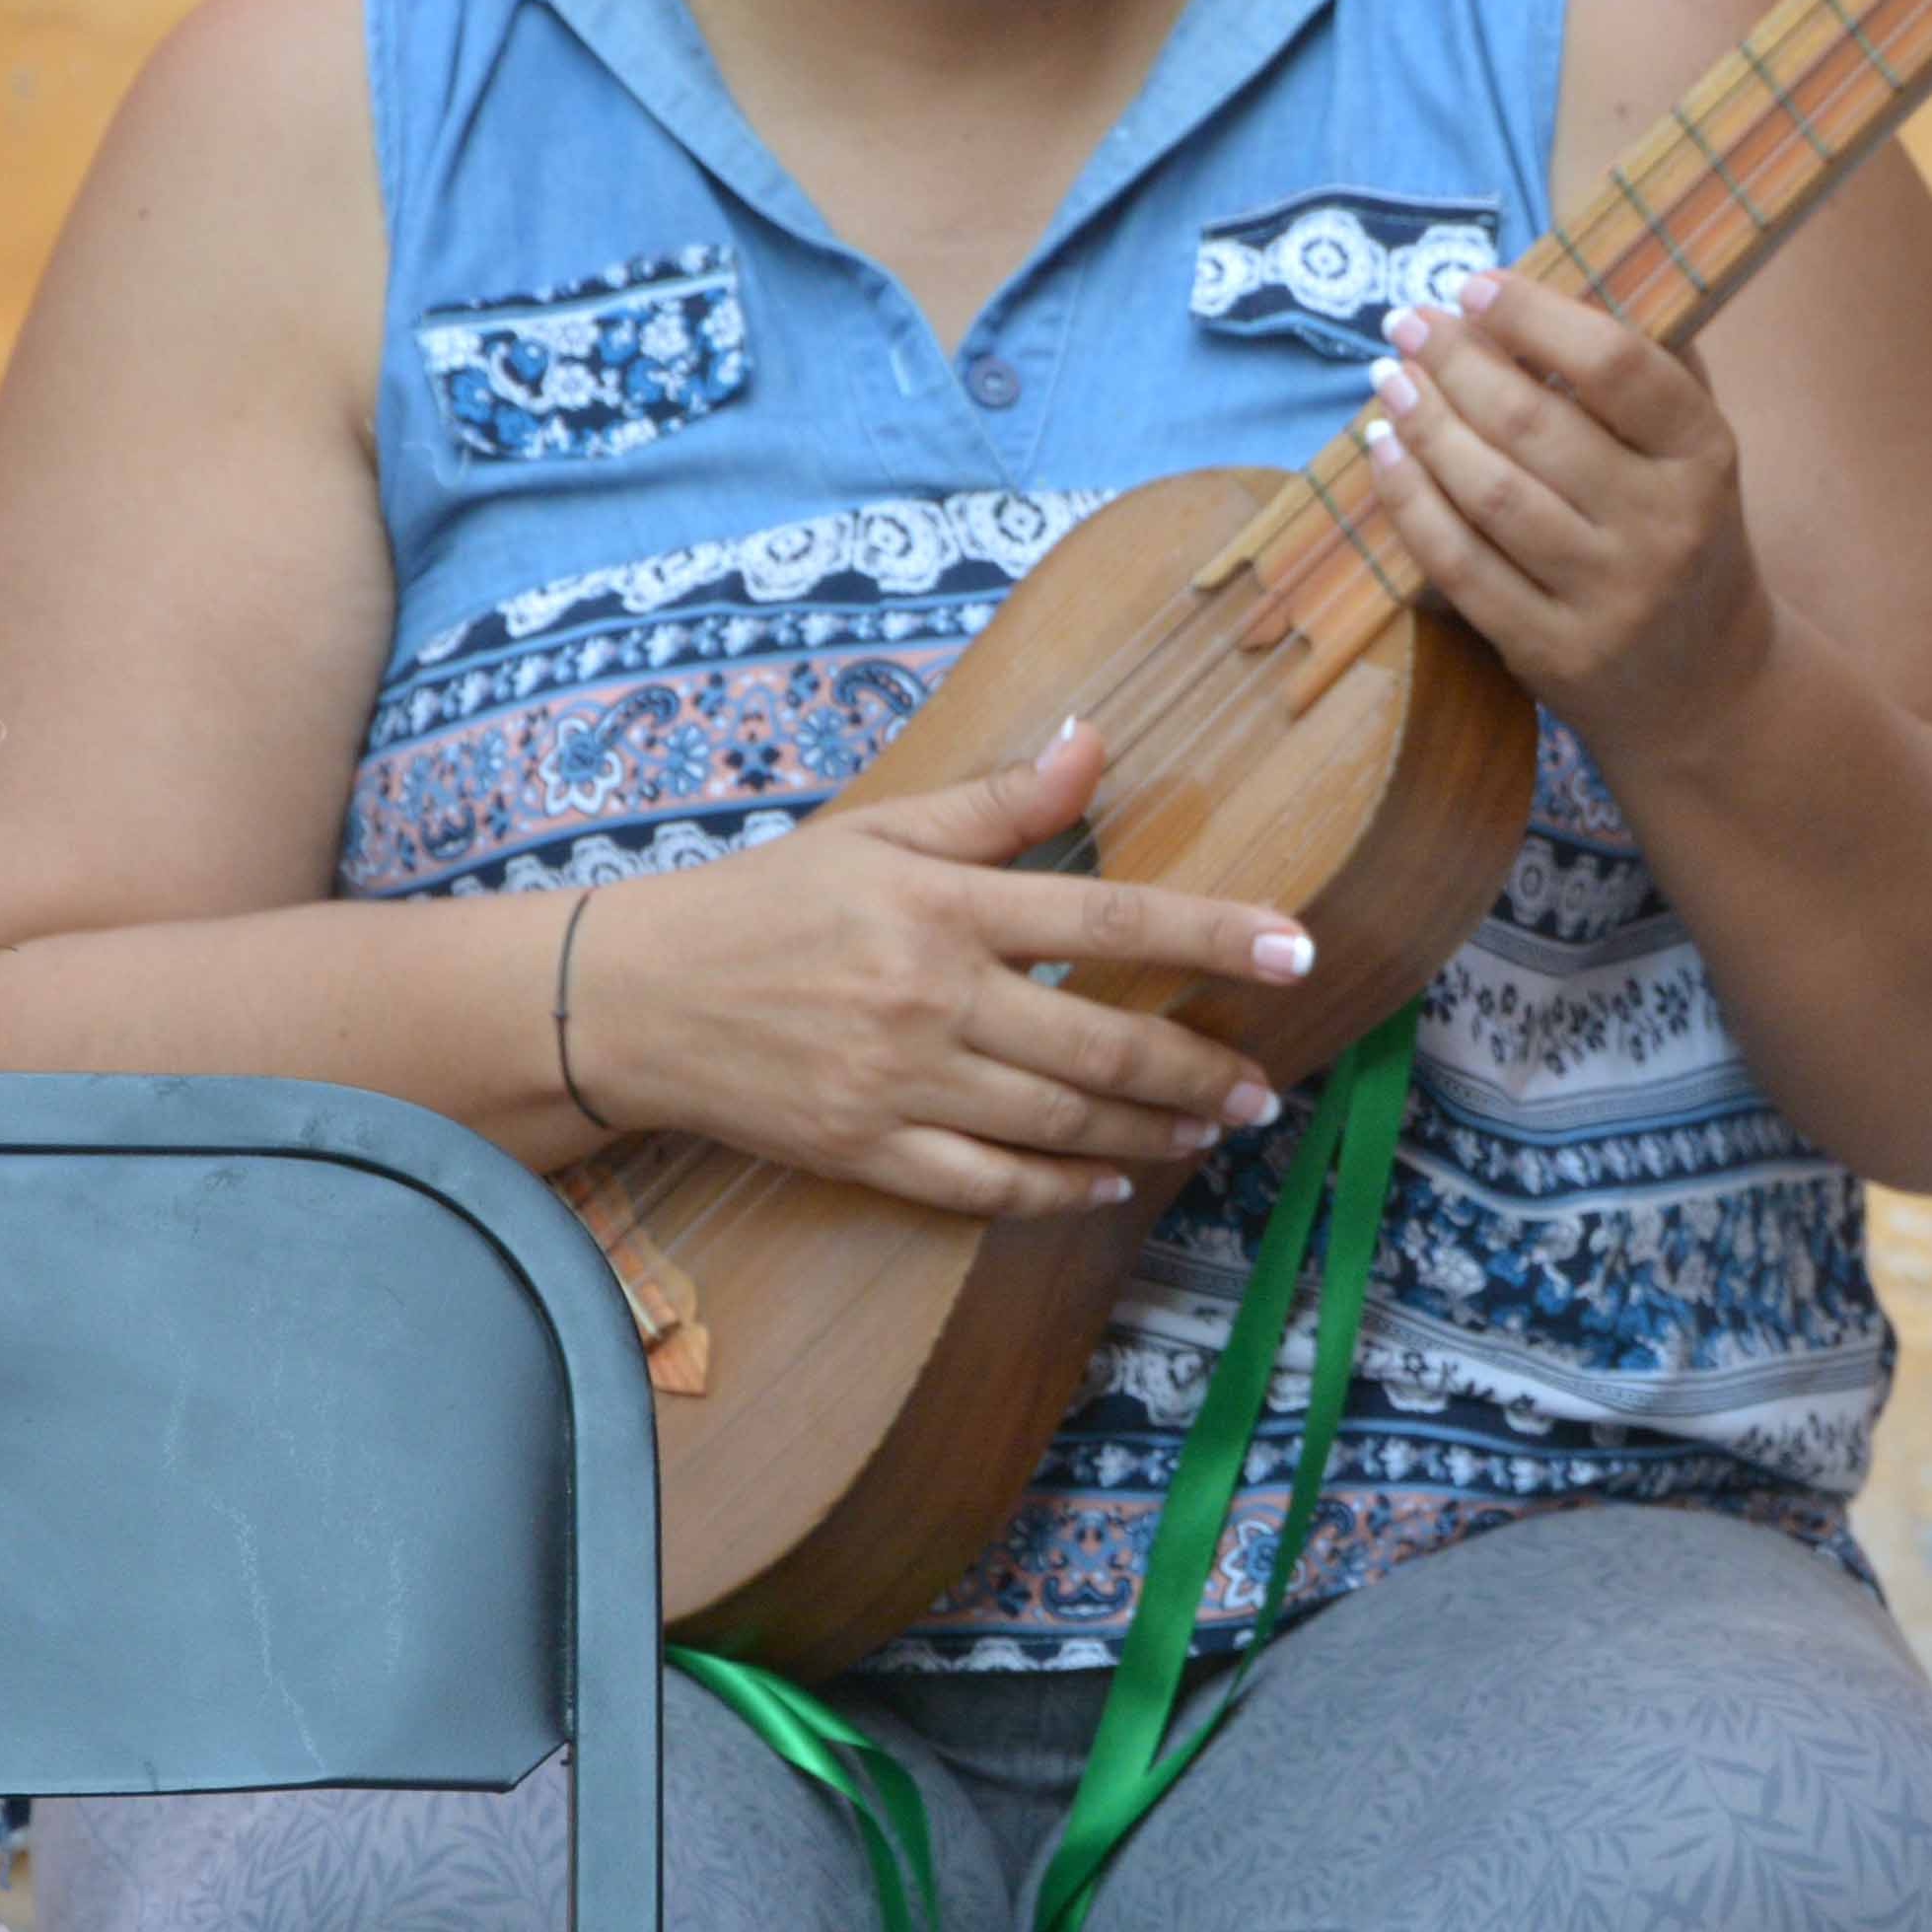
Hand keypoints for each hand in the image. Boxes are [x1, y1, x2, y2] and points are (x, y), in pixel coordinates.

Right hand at [576, 717, 1314, 1218]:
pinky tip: (1110, 1180)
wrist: (634, 996)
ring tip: (1208, 1129)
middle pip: (1101, 1047)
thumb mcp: (881, 830)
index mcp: (945, 906)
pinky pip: (985, 1187)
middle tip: (1263, 1086)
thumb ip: (998, 803)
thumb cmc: (769, 900)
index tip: (1296, 953)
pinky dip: (1059, 1191)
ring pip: (1058, 1126)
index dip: (1214, 939)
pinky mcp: (866, 1151)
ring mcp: (899, 1085)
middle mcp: (932, 999)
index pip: (1111, 923)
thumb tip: (1093, 740)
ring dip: (1149, 1132)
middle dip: (1199, 1069)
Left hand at [1357, 269, 1773, 743]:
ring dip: (1424, 424)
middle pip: (1535, 424)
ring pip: (1490, 492)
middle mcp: (1665, 525)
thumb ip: (1646, 371)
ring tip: (1387, 379)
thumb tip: (1552, 277)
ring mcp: (1609, 596)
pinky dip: (1411, 501)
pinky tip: (1386, 453)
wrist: (1710, 688)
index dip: (1535, 316)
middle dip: (1455, 361)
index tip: (1473, 284)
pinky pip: (1460, 565)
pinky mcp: (1553, 650)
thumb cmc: (1685, 538)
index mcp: (1705, 455)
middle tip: (1406, 321)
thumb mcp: (1695, 453)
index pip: (1618, 366)